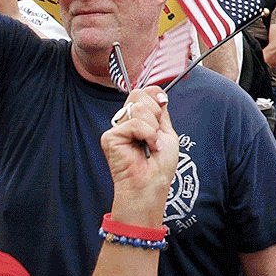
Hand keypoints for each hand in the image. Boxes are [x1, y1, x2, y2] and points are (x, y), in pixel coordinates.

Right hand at [100, 87, 178, 222]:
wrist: (152, 184)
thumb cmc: (159, 165)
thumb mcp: (166, 132)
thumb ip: (160, 111)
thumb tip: (159, 94)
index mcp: (138, 119)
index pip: (144, 91)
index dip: (155, 94)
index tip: (163, 104)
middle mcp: (125, 121)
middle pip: (139, 95)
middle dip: (155, 113)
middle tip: (155, 134)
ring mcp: (116, 128)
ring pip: (138, 107)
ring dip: (152, 128)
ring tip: (150, 145)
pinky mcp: (110, 137)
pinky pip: (134, 123)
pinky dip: (147, 134)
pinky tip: (145, 148)